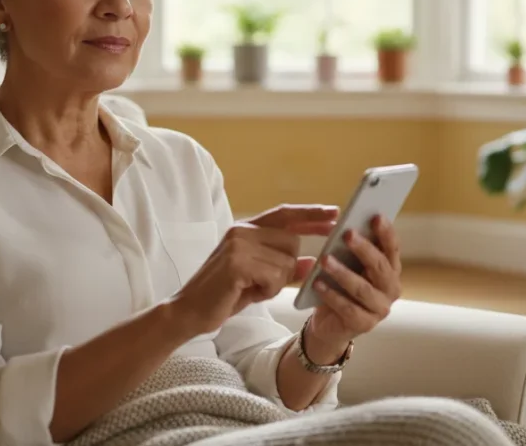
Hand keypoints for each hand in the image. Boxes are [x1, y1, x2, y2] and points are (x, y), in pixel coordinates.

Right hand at [170, 204, 337, 336]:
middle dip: (286, 267)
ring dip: (275, 283)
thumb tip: (314, 262)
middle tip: (260, 284)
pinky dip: (267, 290)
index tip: (335, 213)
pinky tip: (246, 292)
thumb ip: (284, 267)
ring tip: (250, 289)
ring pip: (286, 261)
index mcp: (246, 229)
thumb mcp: (259, 279)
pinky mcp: (237, 262)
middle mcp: (242, 230)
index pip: (286, 215)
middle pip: (292, 242)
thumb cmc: (224, 295)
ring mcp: (238, 244)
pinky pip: (275, 275)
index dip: (311, 214)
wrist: (189, 311)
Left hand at [302, 215, 402, 360]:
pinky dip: (332, 295)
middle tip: (347, 234)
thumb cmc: (342, 286)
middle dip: (364, 249)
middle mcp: (391, 289)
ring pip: (362, 288)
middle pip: (380, 267)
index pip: (392, 248)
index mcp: (391, 270)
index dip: (385, 233)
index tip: (375, 216)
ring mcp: (379, 309)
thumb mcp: (349, 265)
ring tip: (325, 259)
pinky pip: (348, 308)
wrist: (331, 323)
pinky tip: (317, 284)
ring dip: (343, 273)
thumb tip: (347, 226)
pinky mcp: (364, 325)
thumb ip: (352, 250)